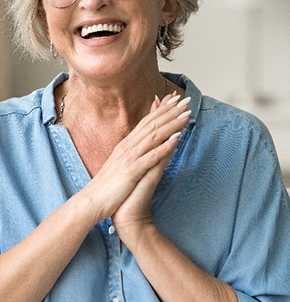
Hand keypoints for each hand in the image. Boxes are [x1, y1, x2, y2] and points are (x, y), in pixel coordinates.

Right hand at [79, 93, 190, 226]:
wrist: (92, 202)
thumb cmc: (109, 186)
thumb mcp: (122, 163)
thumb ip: (133, 149)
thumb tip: (143, 140)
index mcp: (126, 144)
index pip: (146, 121)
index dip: (162, 109)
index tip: (176, 99)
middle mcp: (128, 146)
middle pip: (152, 124)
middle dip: (170, 111)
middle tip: (186, 100)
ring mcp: (129, 157)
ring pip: (154, 136)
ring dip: (172, 124)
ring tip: (186, 114)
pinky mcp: (132, 170)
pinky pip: (151, 156)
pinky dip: (165, 145)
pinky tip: (177, 137)